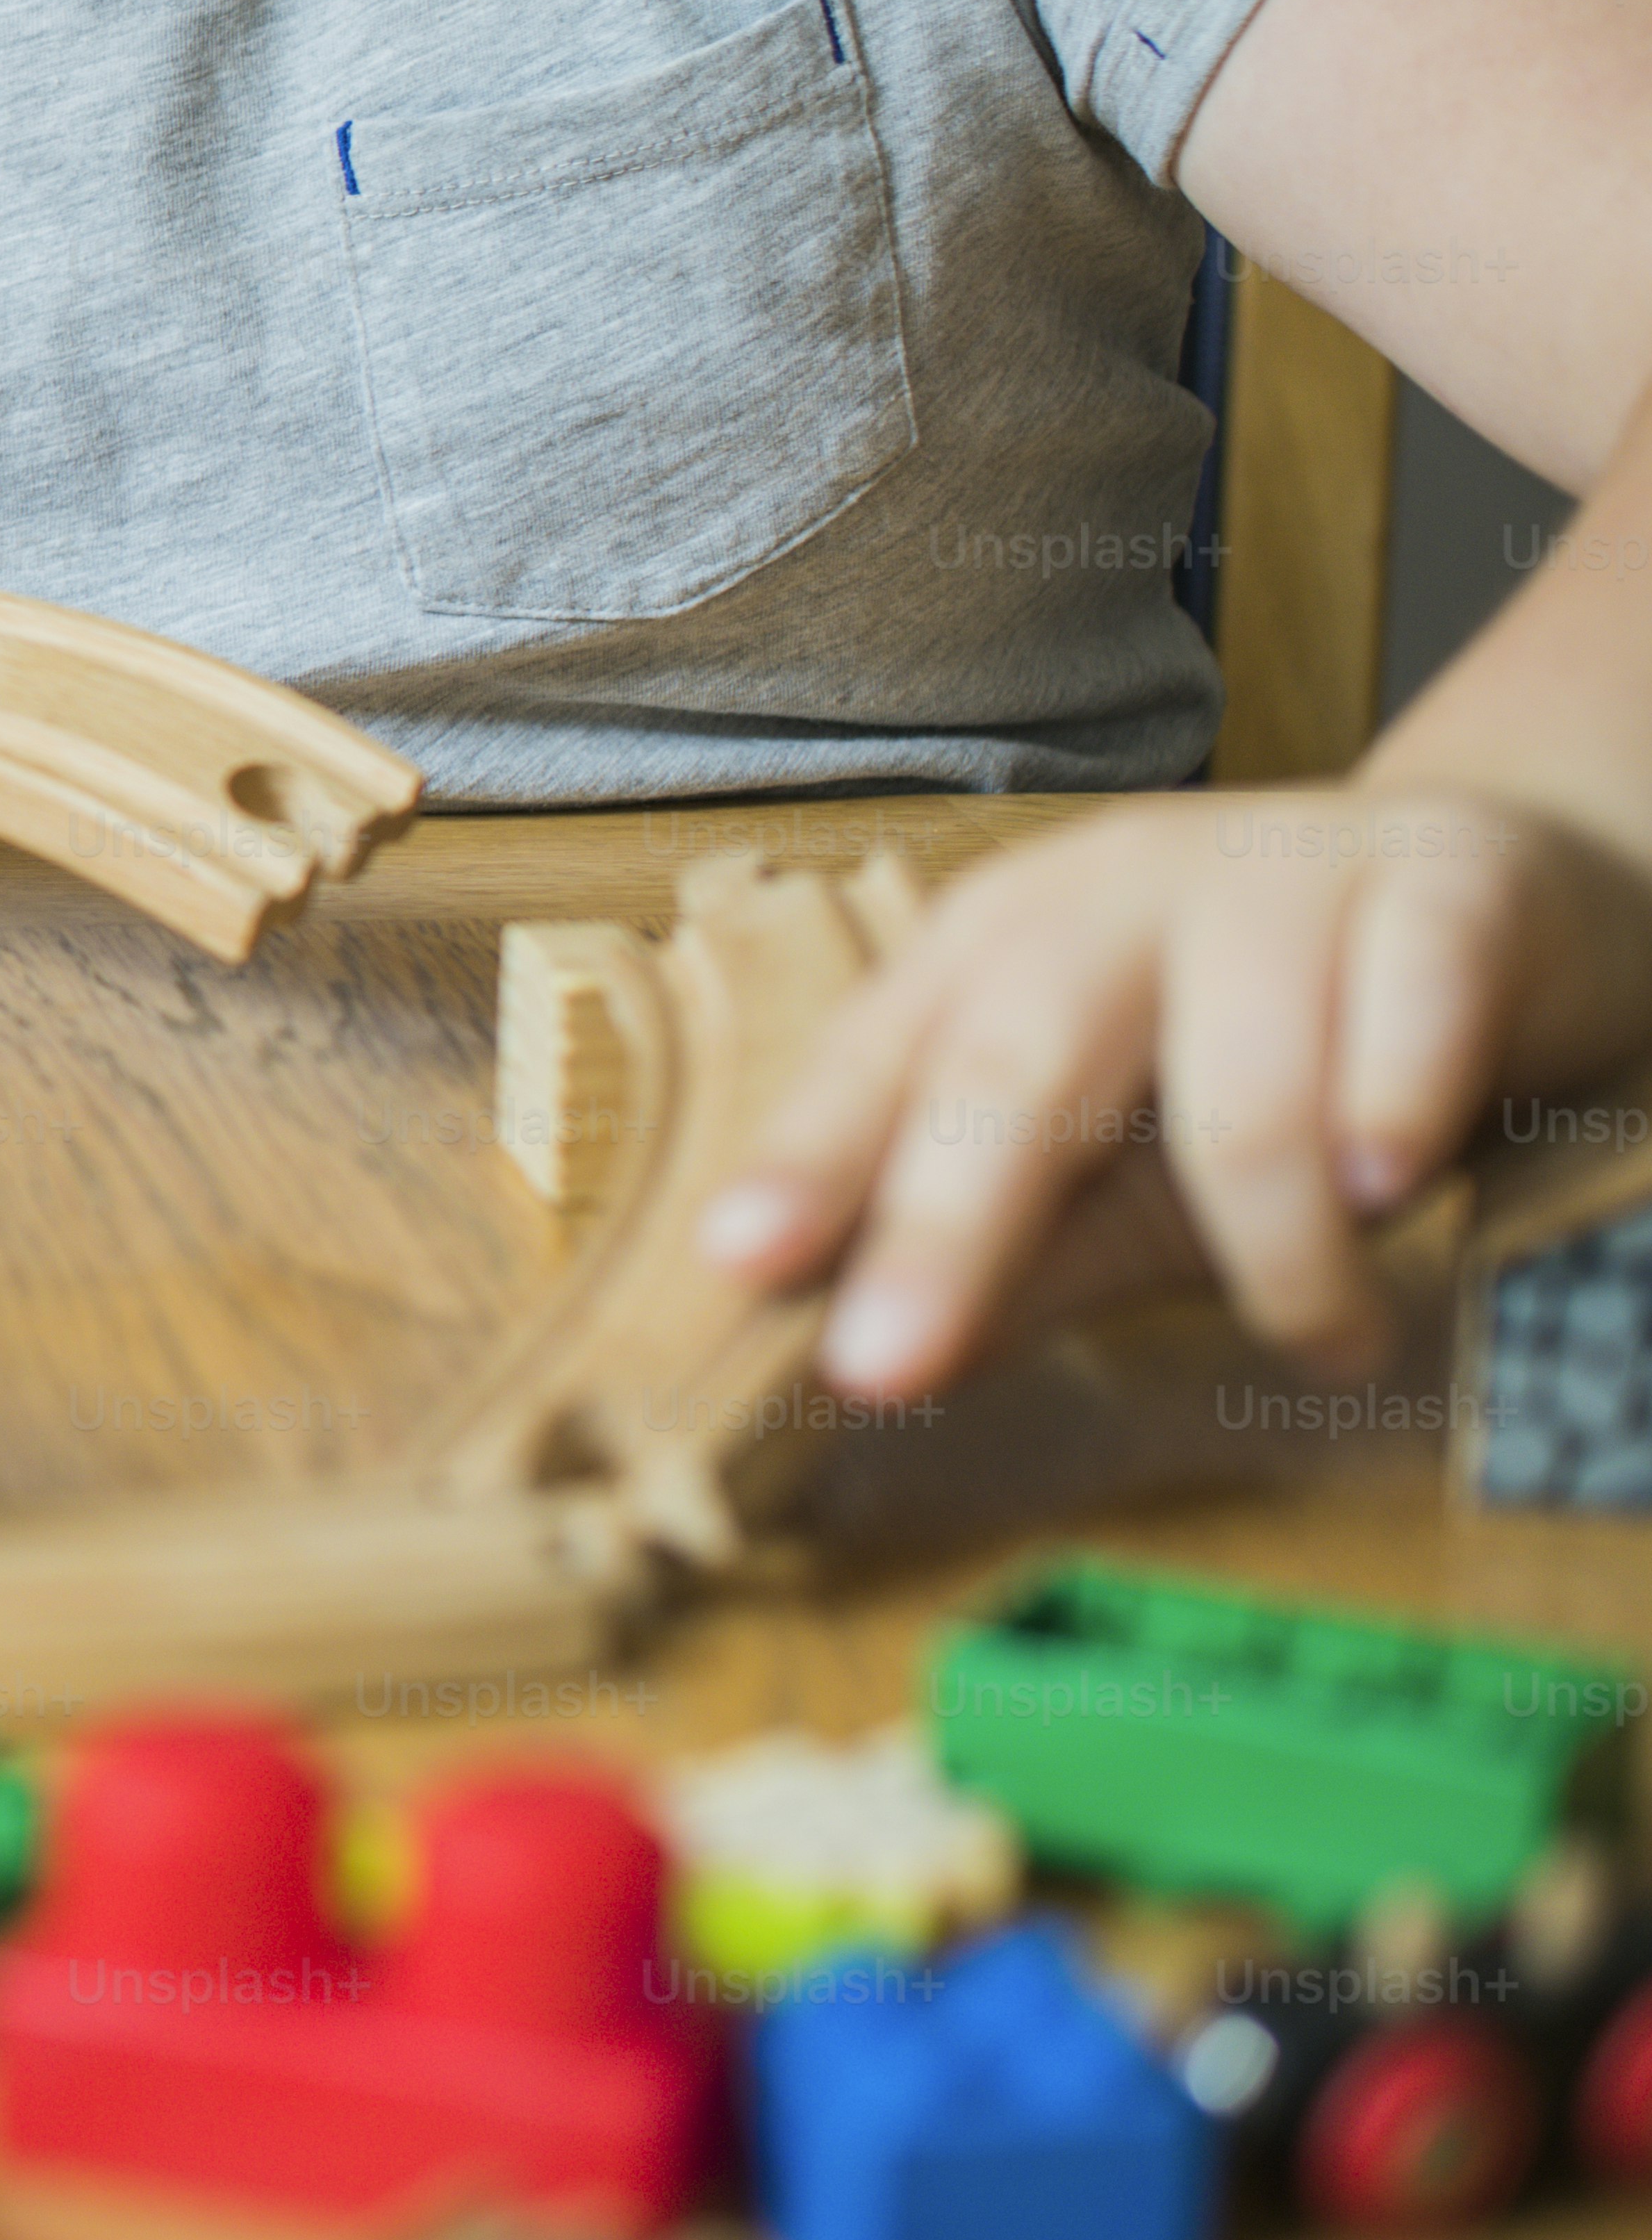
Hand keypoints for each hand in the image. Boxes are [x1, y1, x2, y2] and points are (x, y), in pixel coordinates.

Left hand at [700, 787, 1651, 1395]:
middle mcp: (1120, 890)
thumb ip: (1019, 1252)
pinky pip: (1410, 1007)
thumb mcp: (1136, 1166)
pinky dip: (1395, 1110)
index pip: (885, 1056)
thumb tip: (874, 1363)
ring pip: (1240, 1068)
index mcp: (1008, 941)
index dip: (812, 1158)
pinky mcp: (1445, 886)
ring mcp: (1282, 875)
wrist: (1504, 901)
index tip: (735, 1264)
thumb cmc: (1284, 1051)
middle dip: (949, 1217)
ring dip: (1274, 1237)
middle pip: (1019, 1052)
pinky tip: (1394, 1181)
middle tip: (893, 1363)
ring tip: (1323, 1336)